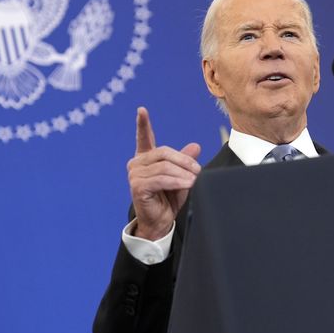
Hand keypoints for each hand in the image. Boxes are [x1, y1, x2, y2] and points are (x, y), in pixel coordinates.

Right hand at [127, 107, 200, 240]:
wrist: (159, 222)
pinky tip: (188, 184)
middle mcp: (137, 164)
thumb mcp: (181, 176)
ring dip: (184, 173)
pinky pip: (161, 179)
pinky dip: (177, 181)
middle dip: (184, 160)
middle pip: (163, 152)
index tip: (142, 110)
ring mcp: (135, 174)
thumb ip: (185, 161)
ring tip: (195, 180)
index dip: (143, 124)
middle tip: (198, 169)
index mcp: (145, 158)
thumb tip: (196, 146)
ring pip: (165, 167)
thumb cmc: (168, 199)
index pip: (144, 138)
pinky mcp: (138, 186)